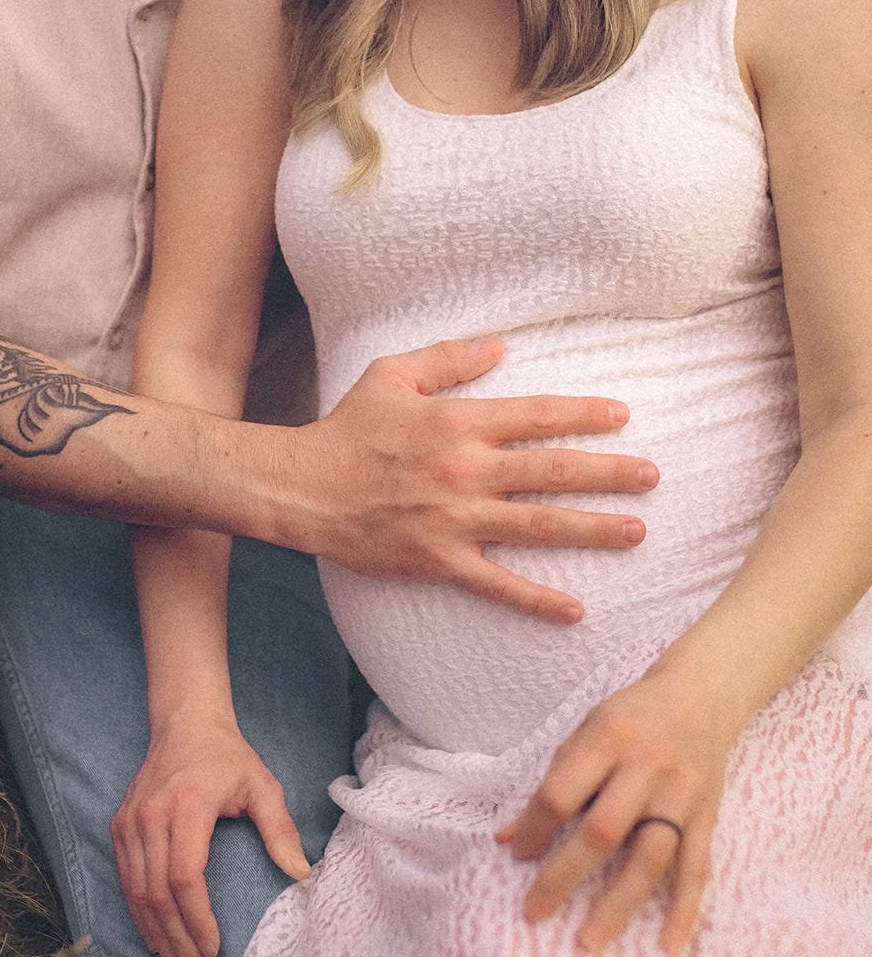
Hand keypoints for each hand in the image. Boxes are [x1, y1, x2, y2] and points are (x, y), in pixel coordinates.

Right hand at [110, 713, 309, 956]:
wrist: (184, 723)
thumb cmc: (227, 756)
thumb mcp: (262, 785)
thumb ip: (281, 829)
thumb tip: (302, 873)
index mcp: (187, 805)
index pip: (185, 877)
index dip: (197, 919)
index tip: (214, 948)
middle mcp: (151, 815)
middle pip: (157, 893)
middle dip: (177, 939)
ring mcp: (130, 821)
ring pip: (136, 892)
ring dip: (156, 933)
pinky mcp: (119, 826)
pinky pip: (125, 879)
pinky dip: (139, 913)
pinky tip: (157, 935)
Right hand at [294, 337, 658, 621]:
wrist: (303, 489)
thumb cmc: (348, 429)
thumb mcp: (392, 374)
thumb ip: (448, 358)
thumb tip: (500, 346)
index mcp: (458, 423)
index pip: (538, 415)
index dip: (585, 414)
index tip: (623, 416)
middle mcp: (465, 470)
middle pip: (554, 471)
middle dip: (609, 473)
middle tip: (652, 476)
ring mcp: (455, 520)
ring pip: (540, 525)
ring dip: (593, 529)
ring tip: (637, 531)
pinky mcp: (440, 561)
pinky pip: (498, 585)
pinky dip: (537, 601)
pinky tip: (576, 610)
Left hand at [494, 672, 730, 953]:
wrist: (700, 695)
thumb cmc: (631, 716)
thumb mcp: (585, 732)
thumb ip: (552, 780)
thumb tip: (505, 838)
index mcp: (609, 737)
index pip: (562, 791)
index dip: (534, 827)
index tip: (515, 856)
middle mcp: (647, 765)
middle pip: (602, 830)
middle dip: (564, 875)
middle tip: (534, 912)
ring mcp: (682, 794)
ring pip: (650, 857)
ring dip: (620, 904)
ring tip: (589, 940)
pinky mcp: (708, 815)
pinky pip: (697, 868)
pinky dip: (685, 909)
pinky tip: (669, 944)